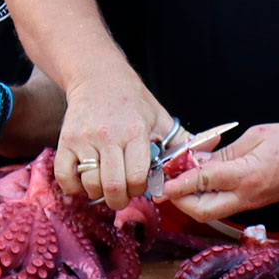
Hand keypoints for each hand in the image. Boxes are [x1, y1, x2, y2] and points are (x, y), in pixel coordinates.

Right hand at [54, 70, 173, 209]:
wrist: (98, 78)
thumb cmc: (134, 102)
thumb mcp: (161, 118)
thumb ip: (184, 139)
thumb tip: (213, 146)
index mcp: (135, 132)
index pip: (138, 176)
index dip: (140, 189)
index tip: (140, 185)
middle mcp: (108, 136)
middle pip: (112, 186)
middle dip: (119, 199)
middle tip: (122, 195)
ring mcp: (84, 139)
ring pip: (89, 184)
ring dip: (98, 194)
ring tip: (105, 186)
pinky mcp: (65, 141)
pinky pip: (64, 177)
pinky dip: (73, 187)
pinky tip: (84, 182)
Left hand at [163, 122, 278, 221]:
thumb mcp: (256, 136)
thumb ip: (224, 152)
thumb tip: (197, 160)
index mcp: (247, 175)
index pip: (203, 182)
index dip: (178, 184)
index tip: (160, 184)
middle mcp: (248, 196)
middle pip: (202, 211)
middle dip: (180, 201)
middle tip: (168, 184)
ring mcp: (252, 203)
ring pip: (212, 212)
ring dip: (192, 201)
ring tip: (182, 180)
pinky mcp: (256, 204)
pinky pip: (225, 206)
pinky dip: (209, 197)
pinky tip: (204, 180)